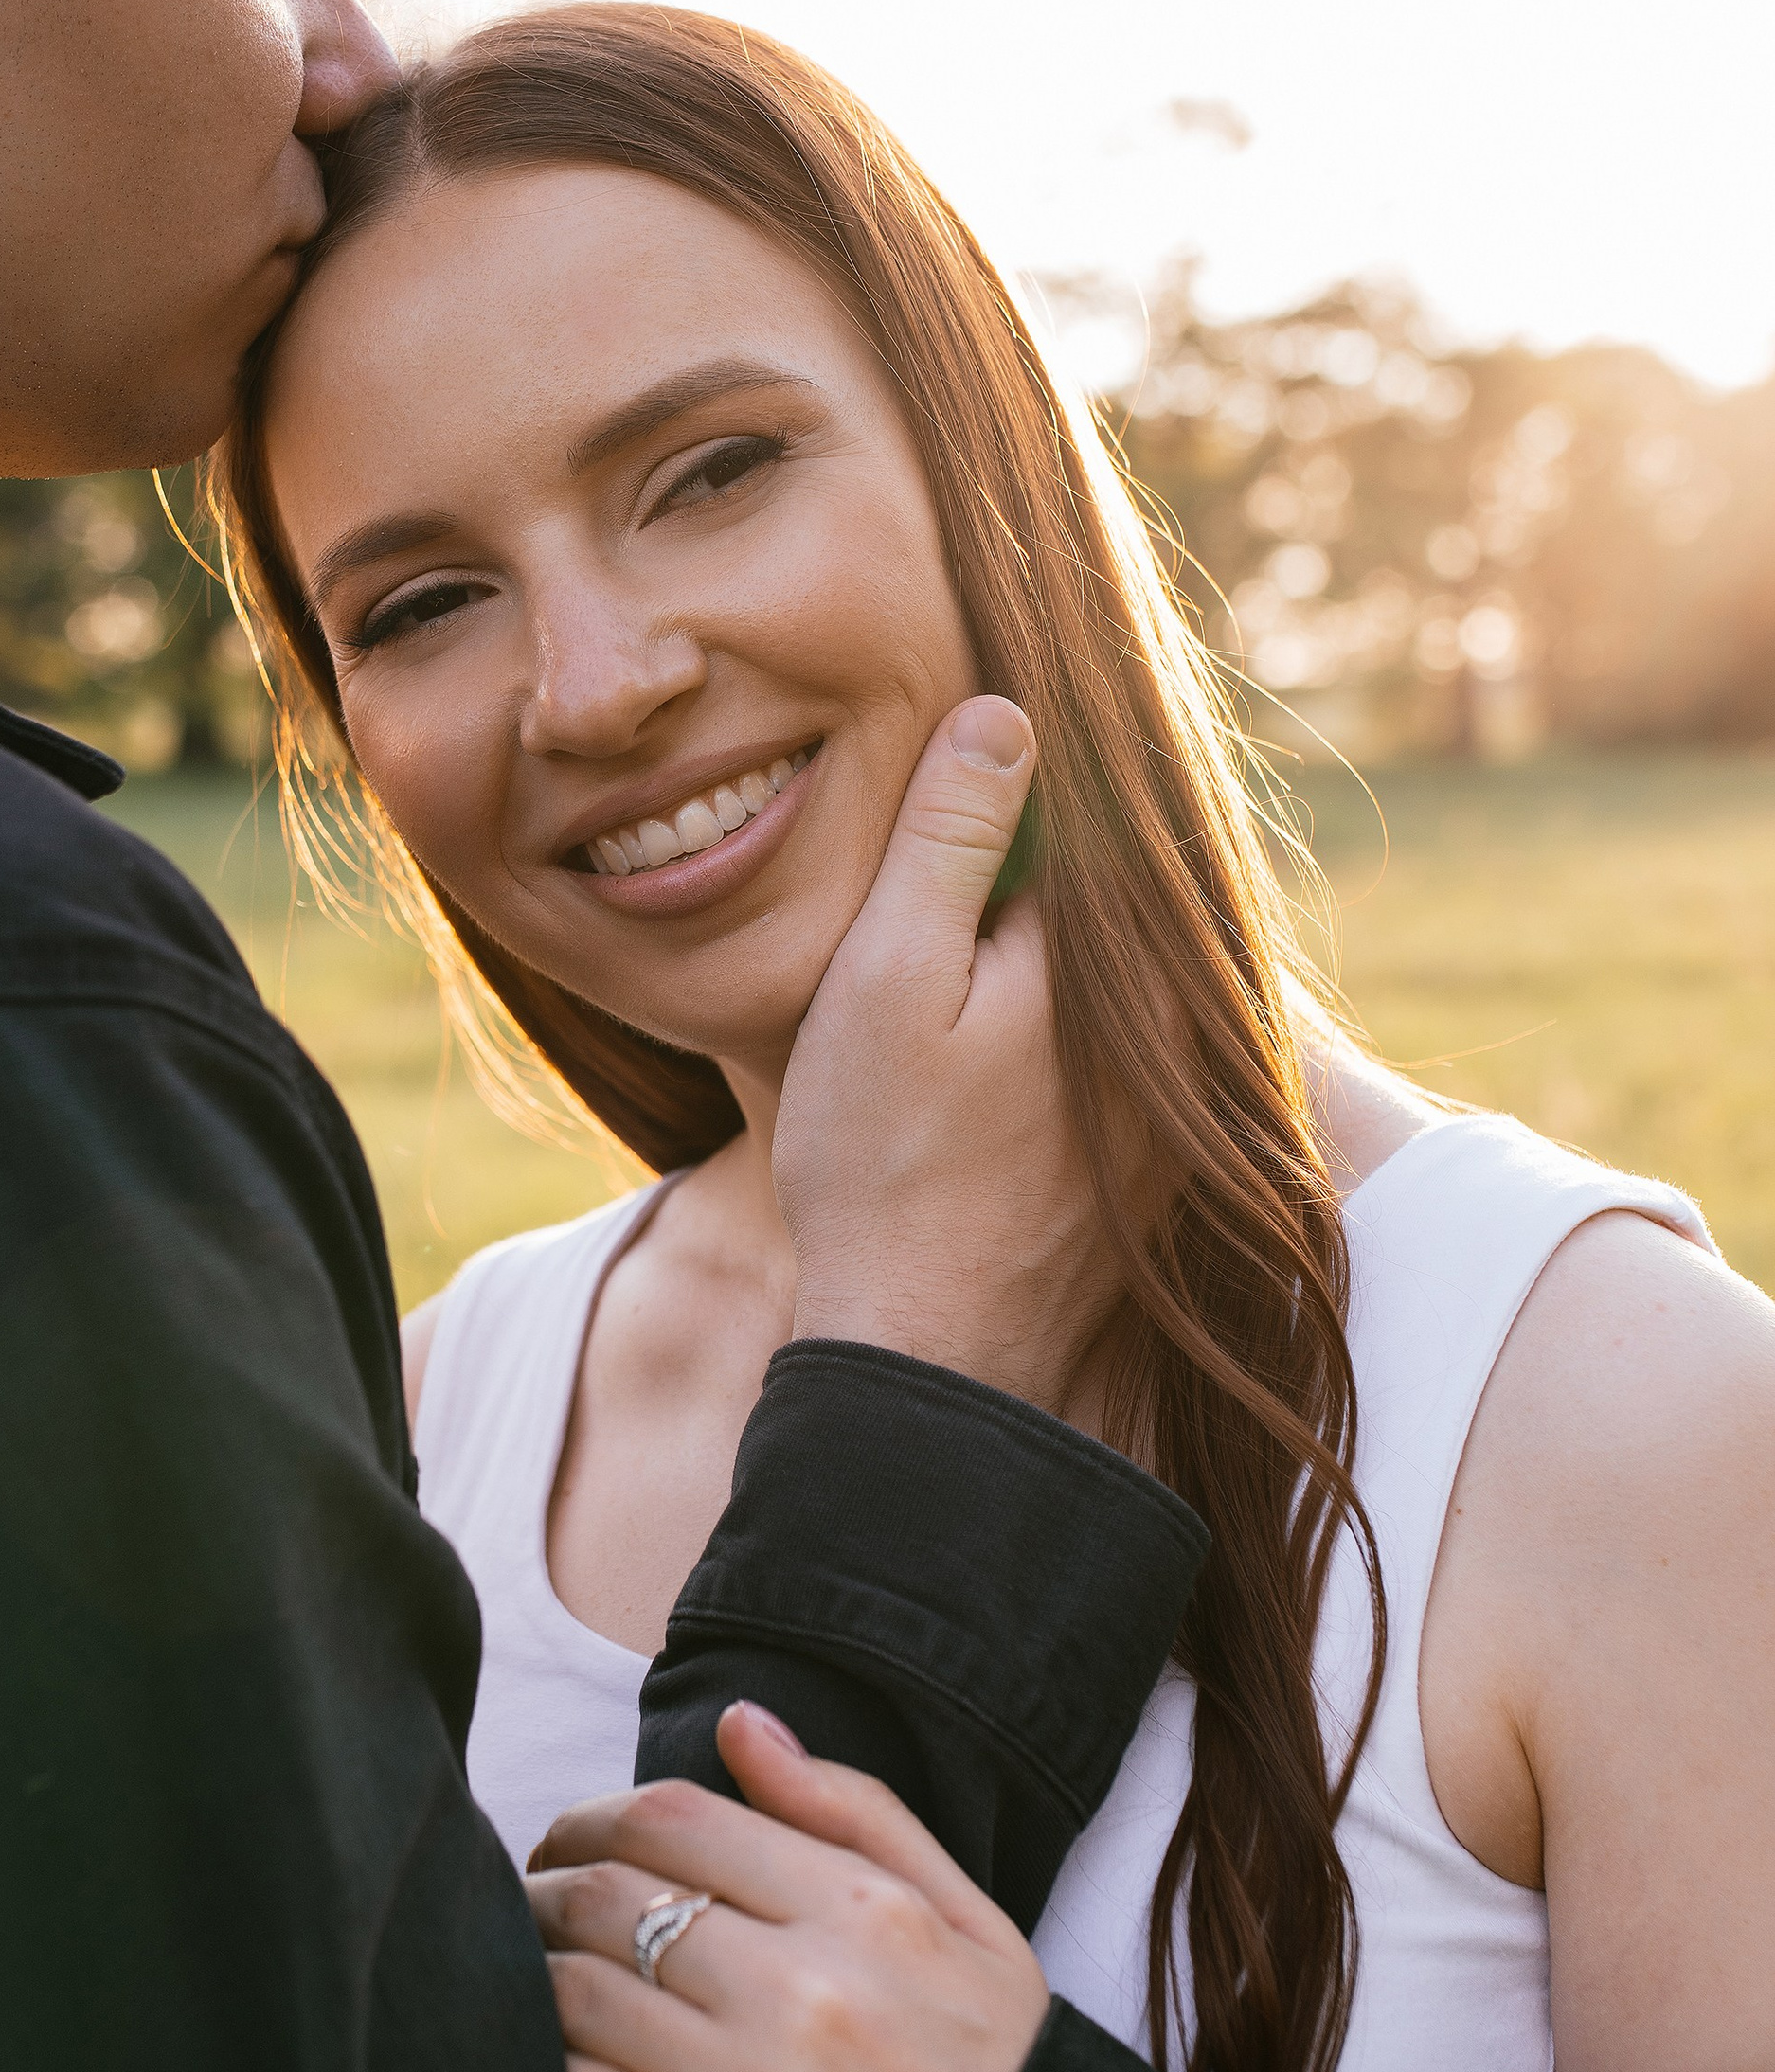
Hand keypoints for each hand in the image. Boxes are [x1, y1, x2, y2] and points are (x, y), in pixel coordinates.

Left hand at [527, 1703, 1048, 2071]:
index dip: (592, 1817)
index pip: (674, 1820)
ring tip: (526, 1974)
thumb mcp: (969, 1921)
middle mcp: (808, 1994)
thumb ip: (853, 1810)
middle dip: (543, 1887)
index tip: (569, 1839)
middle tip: (527, 1901)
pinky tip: (546, 2063)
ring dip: (530, 1972)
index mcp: (866, 1911)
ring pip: (580, 1997)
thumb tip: (740, 1723)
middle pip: (610, 1899)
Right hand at [772, 696, 1119, 1409]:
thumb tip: (1007, 711)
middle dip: (1048, 860)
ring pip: (1131, 970)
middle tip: (963, 881)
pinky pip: (1138, 1044)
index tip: (964, 762)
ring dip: (1065, 943)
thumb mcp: (884, 978)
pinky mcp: (1173, 1155)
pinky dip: (1083, 1022)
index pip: (1093, 810)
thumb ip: (947, 839)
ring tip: (976, 979)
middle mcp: (1183, 1014)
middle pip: (1121, 888)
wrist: (928, 1361)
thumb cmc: (882, 1170)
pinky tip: (1002, 1054)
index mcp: (1113, 951)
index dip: (1018, 783)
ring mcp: (1188, 1094)